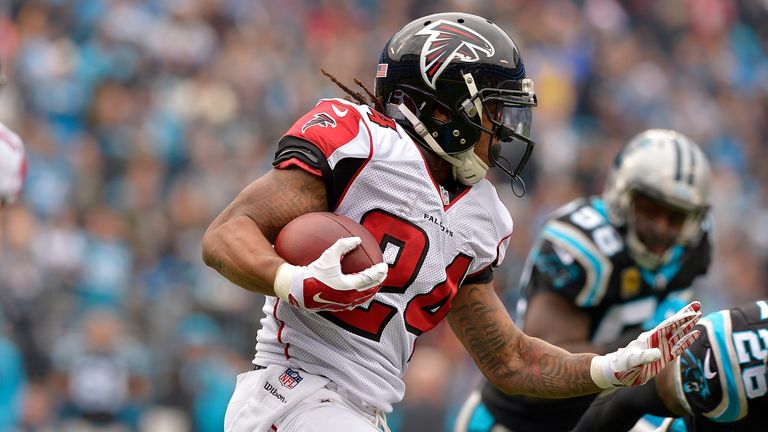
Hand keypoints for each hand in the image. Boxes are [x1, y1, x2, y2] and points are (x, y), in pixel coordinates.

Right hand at [273, 237, 387, 311]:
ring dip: (369, 291)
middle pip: (369, 290)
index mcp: (349, 285)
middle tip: (382, 274)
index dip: (379, 272)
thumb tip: (356, 239)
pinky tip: (356, 291)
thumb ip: (343, 245)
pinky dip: (359, 296)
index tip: (384, 266)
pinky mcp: (335, 307)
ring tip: (373, 284)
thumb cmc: (313, 272)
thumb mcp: (328, 255)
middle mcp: (348, 297)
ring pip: (361, 299)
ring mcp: (342, 304)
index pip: (369, 278)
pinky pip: (352, 303)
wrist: (297, 289)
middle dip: (378, 282)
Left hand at [591, 301, 701, 387]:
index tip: (692, 311)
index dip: (680, 318)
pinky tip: (695, 334)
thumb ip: (645, 357)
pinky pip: (678, 346)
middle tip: (698, 304)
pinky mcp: (664, 357)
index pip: (668, 325)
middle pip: (675, 325)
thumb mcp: (633, 361)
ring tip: (699, 315)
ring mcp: (661, 347)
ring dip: (688, 325)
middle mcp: (657, 339)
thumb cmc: (623, 365)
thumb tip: (659, 354)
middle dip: (686, 315)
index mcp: (650, 337)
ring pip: (678, 333)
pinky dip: (687, 340)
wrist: (619, 373)